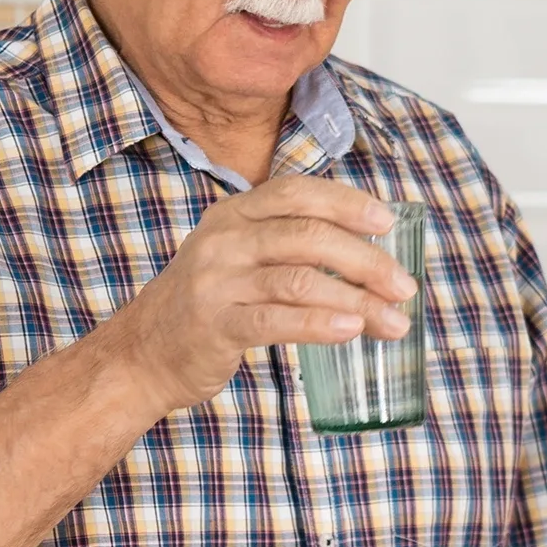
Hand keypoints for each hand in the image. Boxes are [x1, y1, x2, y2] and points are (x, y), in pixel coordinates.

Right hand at [102, 176, 418, 413]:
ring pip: (302, 279)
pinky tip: (352, 330)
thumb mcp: (238, 255)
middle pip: (310, 235)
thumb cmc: (207, 305)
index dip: (347, 202)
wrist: (141, 354)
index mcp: (234, 213)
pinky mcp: (216, 324)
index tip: (388, 220)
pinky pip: (277, 320)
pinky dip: (321, 324)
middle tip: (405, 287)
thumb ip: (286, 243)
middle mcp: (225, 239)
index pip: (298, 192)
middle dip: (367, 260)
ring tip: (394, 321)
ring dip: (358, 300)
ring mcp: (217, 281)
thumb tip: (368, 252)